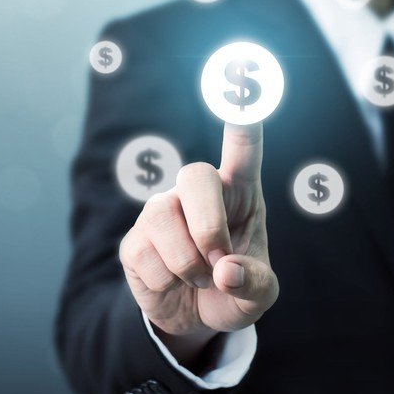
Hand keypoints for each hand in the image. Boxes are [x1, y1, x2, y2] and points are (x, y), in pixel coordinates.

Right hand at [119, 123, 277, 364]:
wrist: (194, 318)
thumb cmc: (234, 290)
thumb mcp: (259, 295)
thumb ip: (253, 283)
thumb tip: (224, 271)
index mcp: (239, 193)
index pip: (243, 149)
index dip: (243, 117)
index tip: (243, 74)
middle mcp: (197, 193)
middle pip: (195, 175)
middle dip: (208, 225)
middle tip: (219, 262)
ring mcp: (161, 212)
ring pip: (164, 218)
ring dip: (189, 264)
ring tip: (200, 278)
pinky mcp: (135, 240)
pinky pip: (147, 255)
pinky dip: (167, 282)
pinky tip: (173, 283)